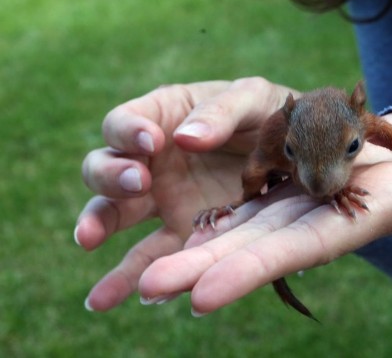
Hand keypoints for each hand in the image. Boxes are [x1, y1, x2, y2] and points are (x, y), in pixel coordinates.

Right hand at [77, 77, 297, 310]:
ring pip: (113, 213)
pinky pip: (148, 257)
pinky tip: (103, 298)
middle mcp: (152, 160)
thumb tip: (183, 139)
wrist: (298, 152)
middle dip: (111, 175)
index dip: (128, 132)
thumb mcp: (252, 98)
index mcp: (162, 117)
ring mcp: (162, 199)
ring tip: (87, 239)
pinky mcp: (181, 233)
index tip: (153, 142)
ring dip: (95, 224)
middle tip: (139, 182)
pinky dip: (125, 278)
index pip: (124, 123)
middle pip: (105, 168)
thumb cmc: (270, 114)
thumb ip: (221, 111)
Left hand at [133, 88, 391, 314]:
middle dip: (208, 266)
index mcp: (376, 213)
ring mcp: (326, 189)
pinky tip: (180, 218)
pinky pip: (267, 185)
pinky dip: (225, 204)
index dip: (257, 269)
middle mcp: (340, 209)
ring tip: (142, 269)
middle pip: (266, 242)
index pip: (310, 247)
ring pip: (255, 218)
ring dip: (202, 242)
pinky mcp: (319, 167)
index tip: (200, 297)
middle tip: (143, 289)